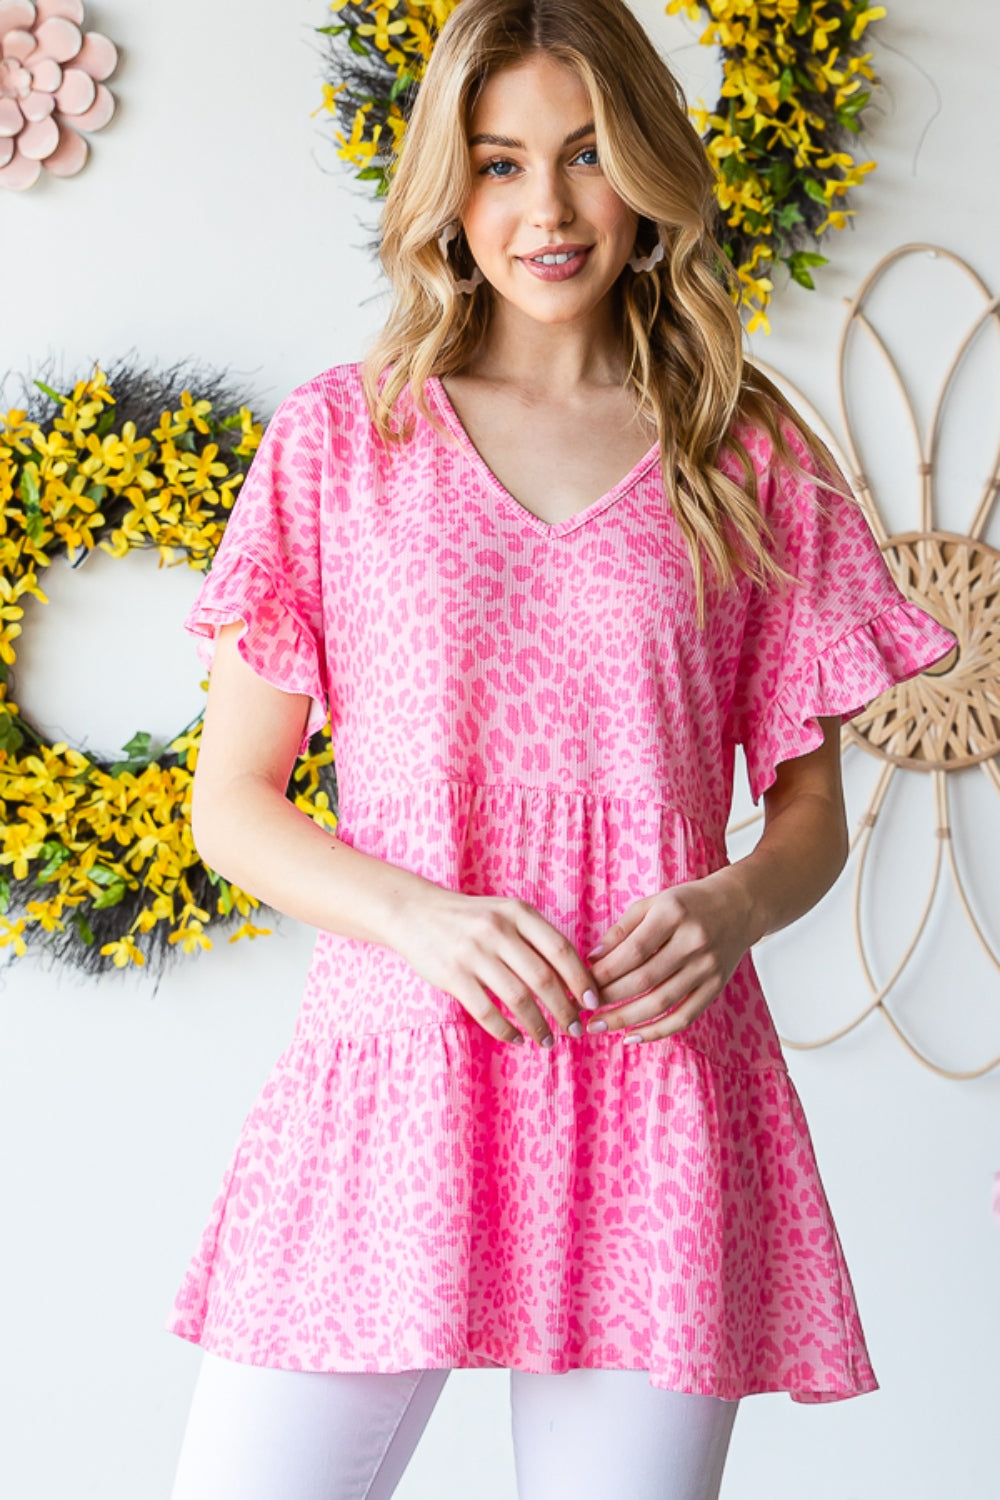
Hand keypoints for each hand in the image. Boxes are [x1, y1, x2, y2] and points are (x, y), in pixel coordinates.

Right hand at [388, 886, 599, 1048]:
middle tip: (575, 1030)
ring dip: (538, 1026)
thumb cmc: (471, 918)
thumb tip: (575, 979)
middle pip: (544, 979)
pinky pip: (486, 1011)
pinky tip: (516, 1038)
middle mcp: (497, 930)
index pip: (561, 950)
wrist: (416, 912)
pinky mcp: (453, 975)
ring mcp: (474, 953)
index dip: (581, 980)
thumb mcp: (506, 913)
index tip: (593, 1003)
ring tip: (548, 1041)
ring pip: (518, 999)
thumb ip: (536, 938)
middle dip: (565, 1010)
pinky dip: (505, 1030)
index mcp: (518, 912)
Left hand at [584, 872, 755, 1043]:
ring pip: (661, 1002)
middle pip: (644, 979)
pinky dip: (656, 1031)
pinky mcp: (716, 987)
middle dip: (608, 998)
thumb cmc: (687, 903)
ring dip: (625, 1019)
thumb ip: (622, 929)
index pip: (632, 951)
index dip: (604, 972)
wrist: (739, 906)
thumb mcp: (653, 903)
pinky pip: (684, 1017)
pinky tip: (631, 1037)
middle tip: (581, 1009)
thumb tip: (592, 959)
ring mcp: (707, 967)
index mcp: (673, 914)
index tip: (581, 984)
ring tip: (598, 1026)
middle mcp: (693, 941)